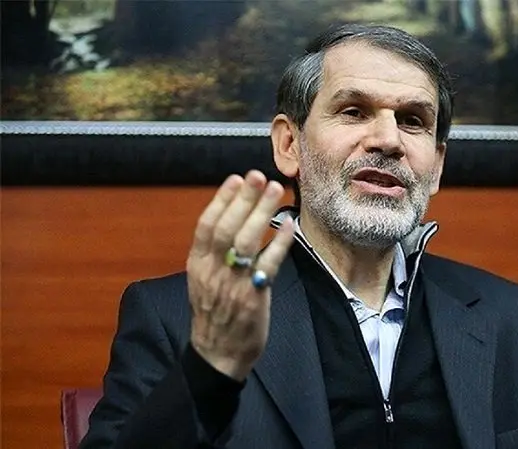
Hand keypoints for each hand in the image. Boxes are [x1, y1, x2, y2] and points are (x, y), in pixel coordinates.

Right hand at [186, 170, 294, 380]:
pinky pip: (269, 265)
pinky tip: (289, 225)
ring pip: (247, 242)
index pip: (206, 226)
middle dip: (243, 200)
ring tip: (274, 190)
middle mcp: (213, 272)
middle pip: (227, 228)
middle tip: (258, 176)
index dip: (221, 201)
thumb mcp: (202, 281)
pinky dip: (279, 243)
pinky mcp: (254, 297)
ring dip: (262, 213)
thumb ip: (212, 253)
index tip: (235, 179)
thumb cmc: (214, 314)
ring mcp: (233, 285)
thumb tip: (229, 219)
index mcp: (198, 266)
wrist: (218, 355)